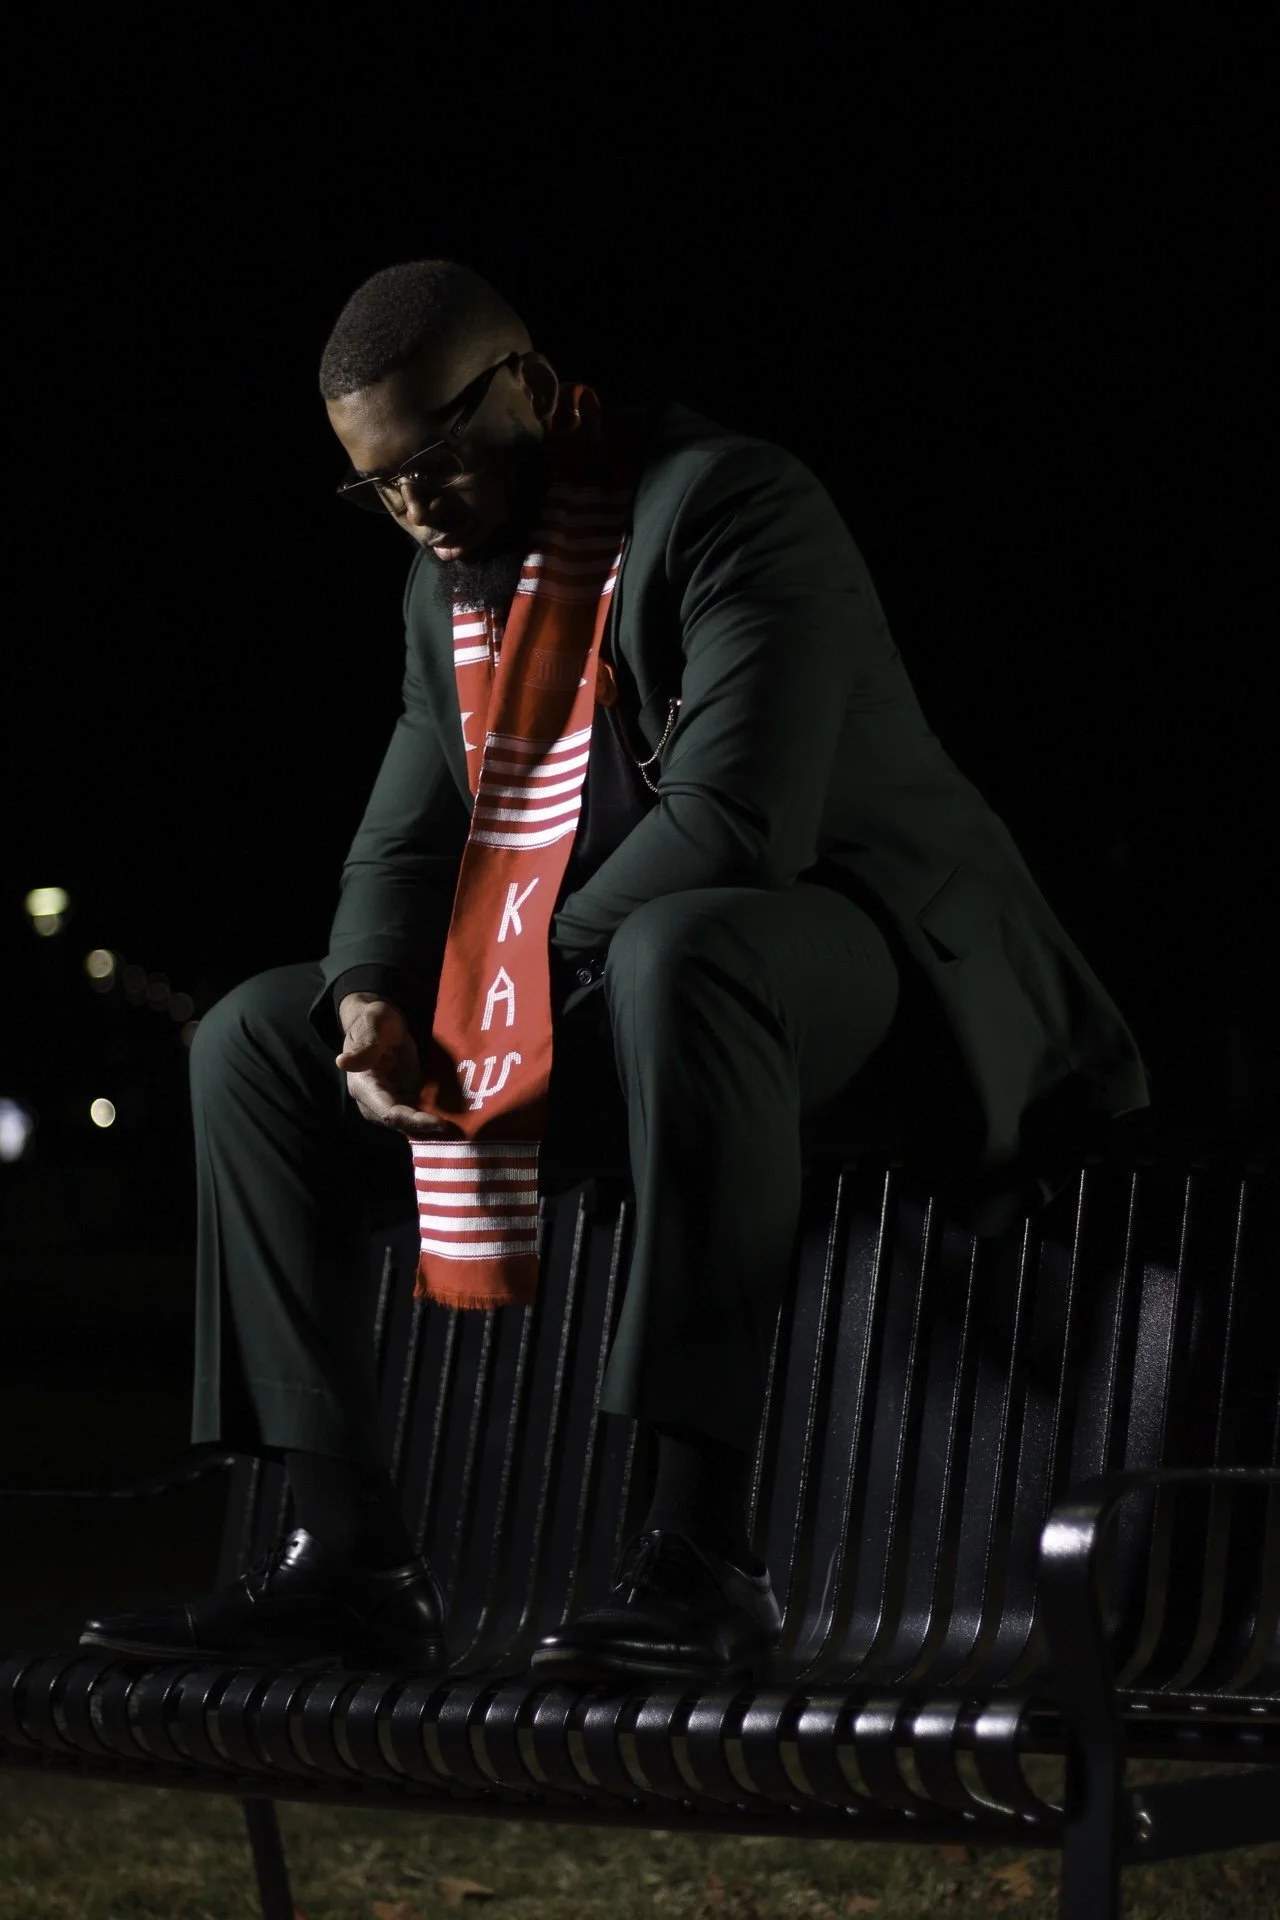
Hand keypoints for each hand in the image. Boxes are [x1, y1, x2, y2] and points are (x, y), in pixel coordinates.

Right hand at [335, 994, 462, 1137]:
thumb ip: (364, 1047)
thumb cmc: (375, 1021)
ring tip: (460, 1130)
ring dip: (431, 1128)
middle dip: (426, 1128)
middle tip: (456, 1129)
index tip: (439, 1123)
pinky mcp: (405, 1098)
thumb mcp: (372, 1026)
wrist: (384, 1024)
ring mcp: (391, 1101)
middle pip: (401, 1123)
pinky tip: (457, 1120)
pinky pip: (419, 1113)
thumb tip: (342, 1062)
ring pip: (410, 1123)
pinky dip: (434, 1118)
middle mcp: (375, 1100)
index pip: (387, 1112)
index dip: (412, 1121)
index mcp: (364, 1086)